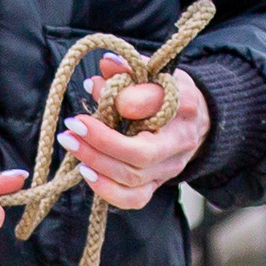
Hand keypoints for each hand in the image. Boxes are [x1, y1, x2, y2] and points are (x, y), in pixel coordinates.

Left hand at [57, 56, 210, 213]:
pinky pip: (134, 199)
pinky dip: (106, 189)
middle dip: (101, 141)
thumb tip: (105, 66)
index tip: (95, 88)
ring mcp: (171, 167)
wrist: (194, 121)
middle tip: (72, 126)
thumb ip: (128, 69)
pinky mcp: (158, 184)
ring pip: (133, 177)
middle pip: (140, 152)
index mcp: (183, 103)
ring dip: (96, 162)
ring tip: (71, 143)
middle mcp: (180, 139)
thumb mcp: (154, 72)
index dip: (122, 100)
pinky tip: (86, 172)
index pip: (154, 104)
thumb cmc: (167, 92)